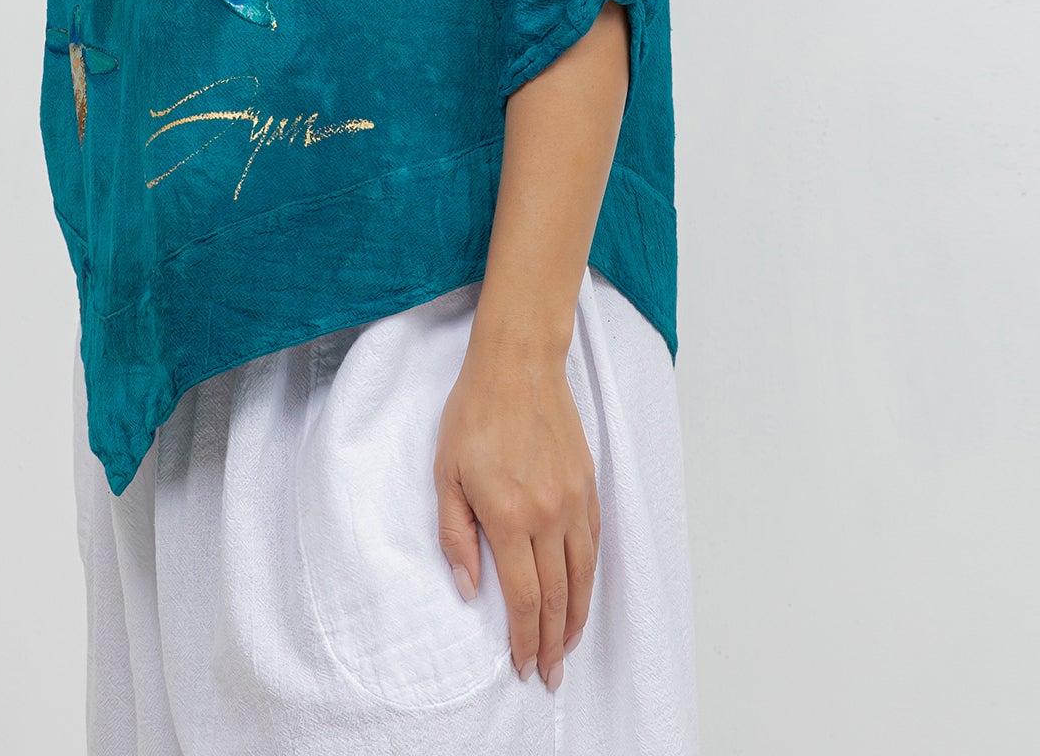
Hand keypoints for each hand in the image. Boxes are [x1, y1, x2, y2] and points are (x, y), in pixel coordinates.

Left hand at [432, 329, 600, 690]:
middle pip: (557, 595)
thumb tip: (468, 589)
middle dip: (553, 642)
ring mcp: (573, 500)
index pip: (522, 597)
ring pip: (583, 575)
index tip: (525, 666)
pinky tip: (581, 592)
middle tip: (550, 674)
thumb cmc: (474, 414)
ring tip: (567, 646)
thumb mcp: (446, 473)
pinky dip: (589, 577)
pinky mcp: (588, 484)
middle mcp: (548, 514)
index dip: (525, 638)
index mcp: (509, 515)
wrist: (518, 365)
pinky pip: (594, 543)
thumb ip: (455, 534)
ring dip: (576, 618)